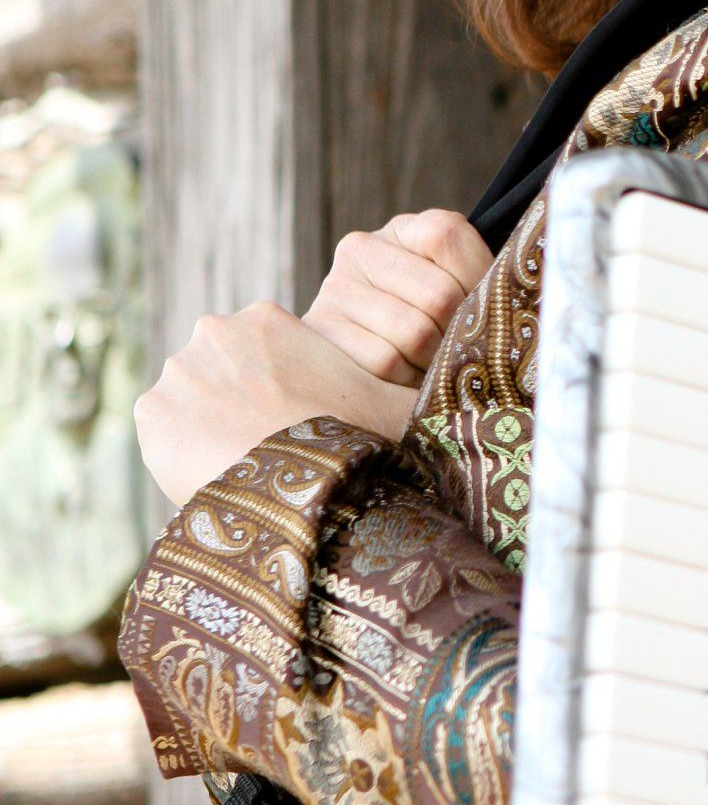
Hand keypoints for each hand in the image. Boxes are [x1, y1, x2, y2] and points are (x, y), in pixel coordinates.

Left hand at [133, 302, 419, 509]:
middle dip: (239, 406)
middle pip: (221, 374)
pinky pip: (165, 433)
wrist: (300, 486)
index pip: (262, 353)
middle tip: (269, 451)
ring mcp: (178, 372)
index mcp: (265, 318)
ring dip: (209, 429)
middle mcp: (213, 331)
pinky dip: (183, 454)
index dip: (279, 392)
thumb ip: (415, 383)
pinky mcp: (151, 412)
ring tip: (244, 469)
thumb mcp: (395, 404)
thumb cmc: (353, 440)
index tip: (294, 426)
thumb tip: (458, 381)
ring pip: (192, 403)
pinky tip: (217, 474)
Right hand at [304, 211, 491, 386]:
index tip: (482, 307)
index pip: (447, 235)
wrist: (366, 369)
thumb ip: (483, 278)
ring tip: (435, 366)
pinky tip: (406, 377)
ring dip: (435, 361)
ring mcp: (335, 287)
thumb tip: (513, 296)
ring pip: (414, 331)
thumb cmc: (434, 326)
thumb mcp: (460, 287)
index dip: (477, 278)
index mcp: (404, 228)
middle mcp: (361, 248)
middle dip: (458, 333)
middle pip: (439, 294)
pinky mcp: (320, 329)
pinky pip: (385, 361)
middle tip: (459, 351)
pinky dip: (406, 378)